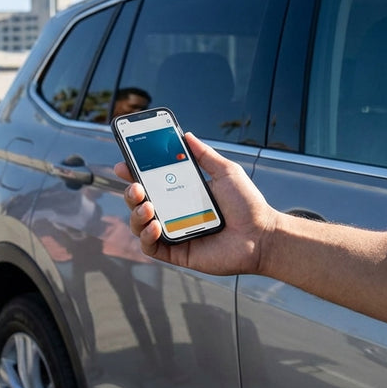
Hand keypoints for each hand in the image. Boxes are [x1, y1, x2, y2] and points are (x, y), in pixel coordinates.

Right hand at [112, 132, 278, 276]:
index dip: (134, 173)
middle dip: (130, 193)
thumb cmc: (248, 206)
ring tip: (147, 206)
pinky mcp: (176, 252)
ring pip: (139, 224)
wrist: (262, 235)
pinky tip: (156, 226)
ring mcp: (173, 233)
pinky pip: (151, 246)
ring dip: (136, 214)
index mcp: (182, 193)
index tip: (124, 164)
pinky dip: (147, 236)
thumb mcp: (226, 172)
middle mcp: (173, 212)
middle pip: (139, 202)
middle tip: (135, 186)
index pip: (150, 182)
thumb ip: (204, 155)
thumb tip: (186, 135)